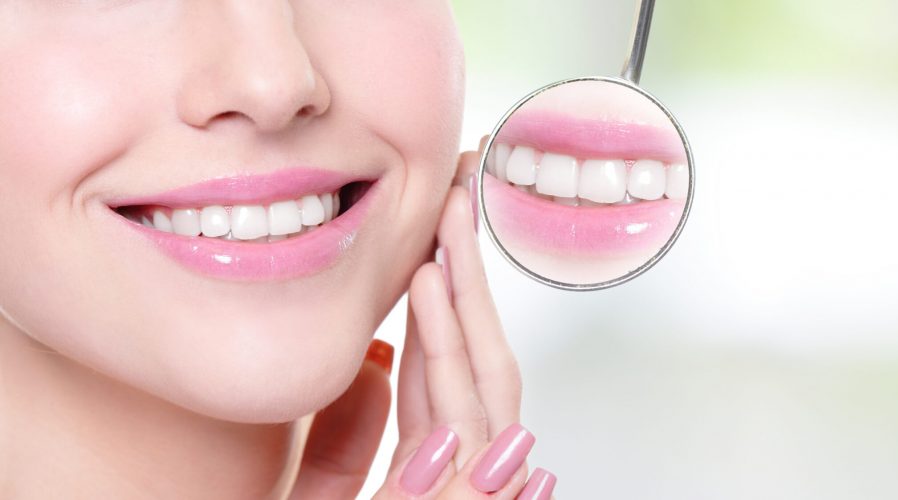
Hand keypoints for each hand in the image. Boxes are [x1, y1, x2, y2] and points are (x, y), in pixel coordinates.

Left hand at [288, 145, 556, 498]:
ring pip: (484, 373)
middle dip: (471, 271)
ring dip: (467, 285)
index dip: (447, 295)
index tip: (439, 236)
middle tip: (463, 193)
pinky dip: (447, 344)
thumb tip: (376, 363)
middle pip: (477, 357)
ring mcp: (475, 487)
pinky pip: (459, 413)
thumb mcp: (320, 496)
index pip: (443, 368)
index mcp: (427, 463)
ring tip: (451, 215)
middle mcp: (460, 467)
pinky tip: (430, 284)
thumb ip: (343, 441)